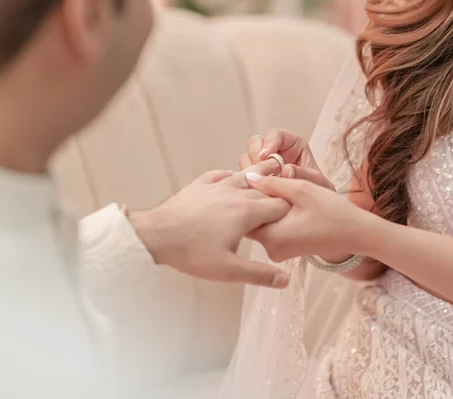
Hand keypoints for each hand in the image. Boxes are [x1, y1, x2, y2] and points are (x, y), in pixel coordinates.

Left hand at [129, 161, 290, 287]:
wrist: (155, 234)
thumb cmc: (190, 252)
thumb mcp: (228, 270)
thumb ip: (259, 274)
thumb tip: (285, 280)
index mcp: (246, 212)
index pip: (279, 205)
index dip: (290, 210)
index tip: (297, 214)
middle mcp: (234, 193)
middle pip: (264, 189)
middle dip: (278, 192)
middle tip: (288, 195)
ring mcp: (216, 187)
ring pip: (243, 177)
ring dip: (257, 178)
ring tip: (269, 172)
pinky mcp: (199, 185)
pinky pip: (220, 174)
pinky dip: (230, 175)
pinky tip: (231, 177)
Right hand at [240, 128, 334, 191]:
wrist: (315, 211)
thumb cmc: (319, 193)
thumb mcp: (319, 184)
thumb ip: (305, 174)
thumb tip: (286, 170)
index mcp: (292, 145)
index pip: (275, 134)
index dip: (269, 142)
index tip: (266, 156)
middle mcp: (275, 153)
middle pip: (255, 142)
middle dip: (255, 154)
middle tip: (260, 170)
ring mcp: (263, 166)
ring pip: (246, 158)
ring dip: (250, 170)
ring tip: (261, 184)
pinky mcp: (255, 181)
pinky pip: (243, 176)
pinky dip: (246, 182)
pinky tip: (255, 192)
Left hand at [243, 172, 367, 262]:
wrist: (356, 234)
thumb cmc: (333, 211)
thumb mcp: (303, 190)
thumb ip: (272, 183)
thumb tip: (247, 176)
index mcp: (272, 236)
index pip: (243, 211)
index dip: (244, 191)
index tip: (251, 175)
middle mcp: (270, 249)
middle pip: (247, 219)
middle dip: (251, 198)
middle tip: (258, 177)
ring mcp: (275, 252)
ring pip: (257, 223)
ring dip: (260, 205)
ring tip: (269, 186)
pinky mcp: (281, 250)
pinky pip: (267, 229)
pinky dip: (269, 214)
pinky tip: (278, 200)